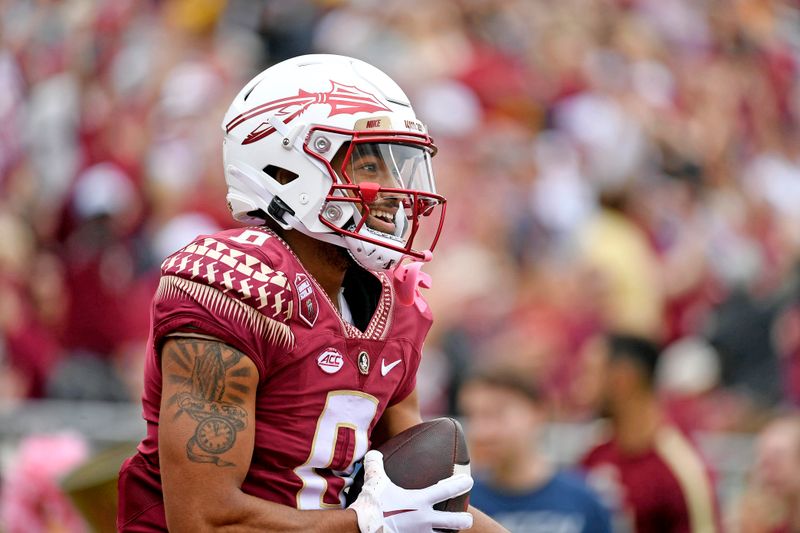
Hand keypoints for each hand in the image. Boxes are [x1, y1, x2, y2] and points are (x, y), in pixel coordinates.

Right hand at [348, 450, 472, 532]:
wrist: (361, 529)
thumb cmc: (371, 504)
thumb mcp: (374, 481)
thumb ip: (375, 464)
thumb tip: (373, 453)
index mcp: (419, 501)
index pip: (446, 491)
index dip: (460, 485)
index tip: (470, 481)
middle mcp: (424, 520)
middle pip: (453, 522)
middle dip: (464, 520)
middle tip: (468, 519)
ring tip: (451, 532)